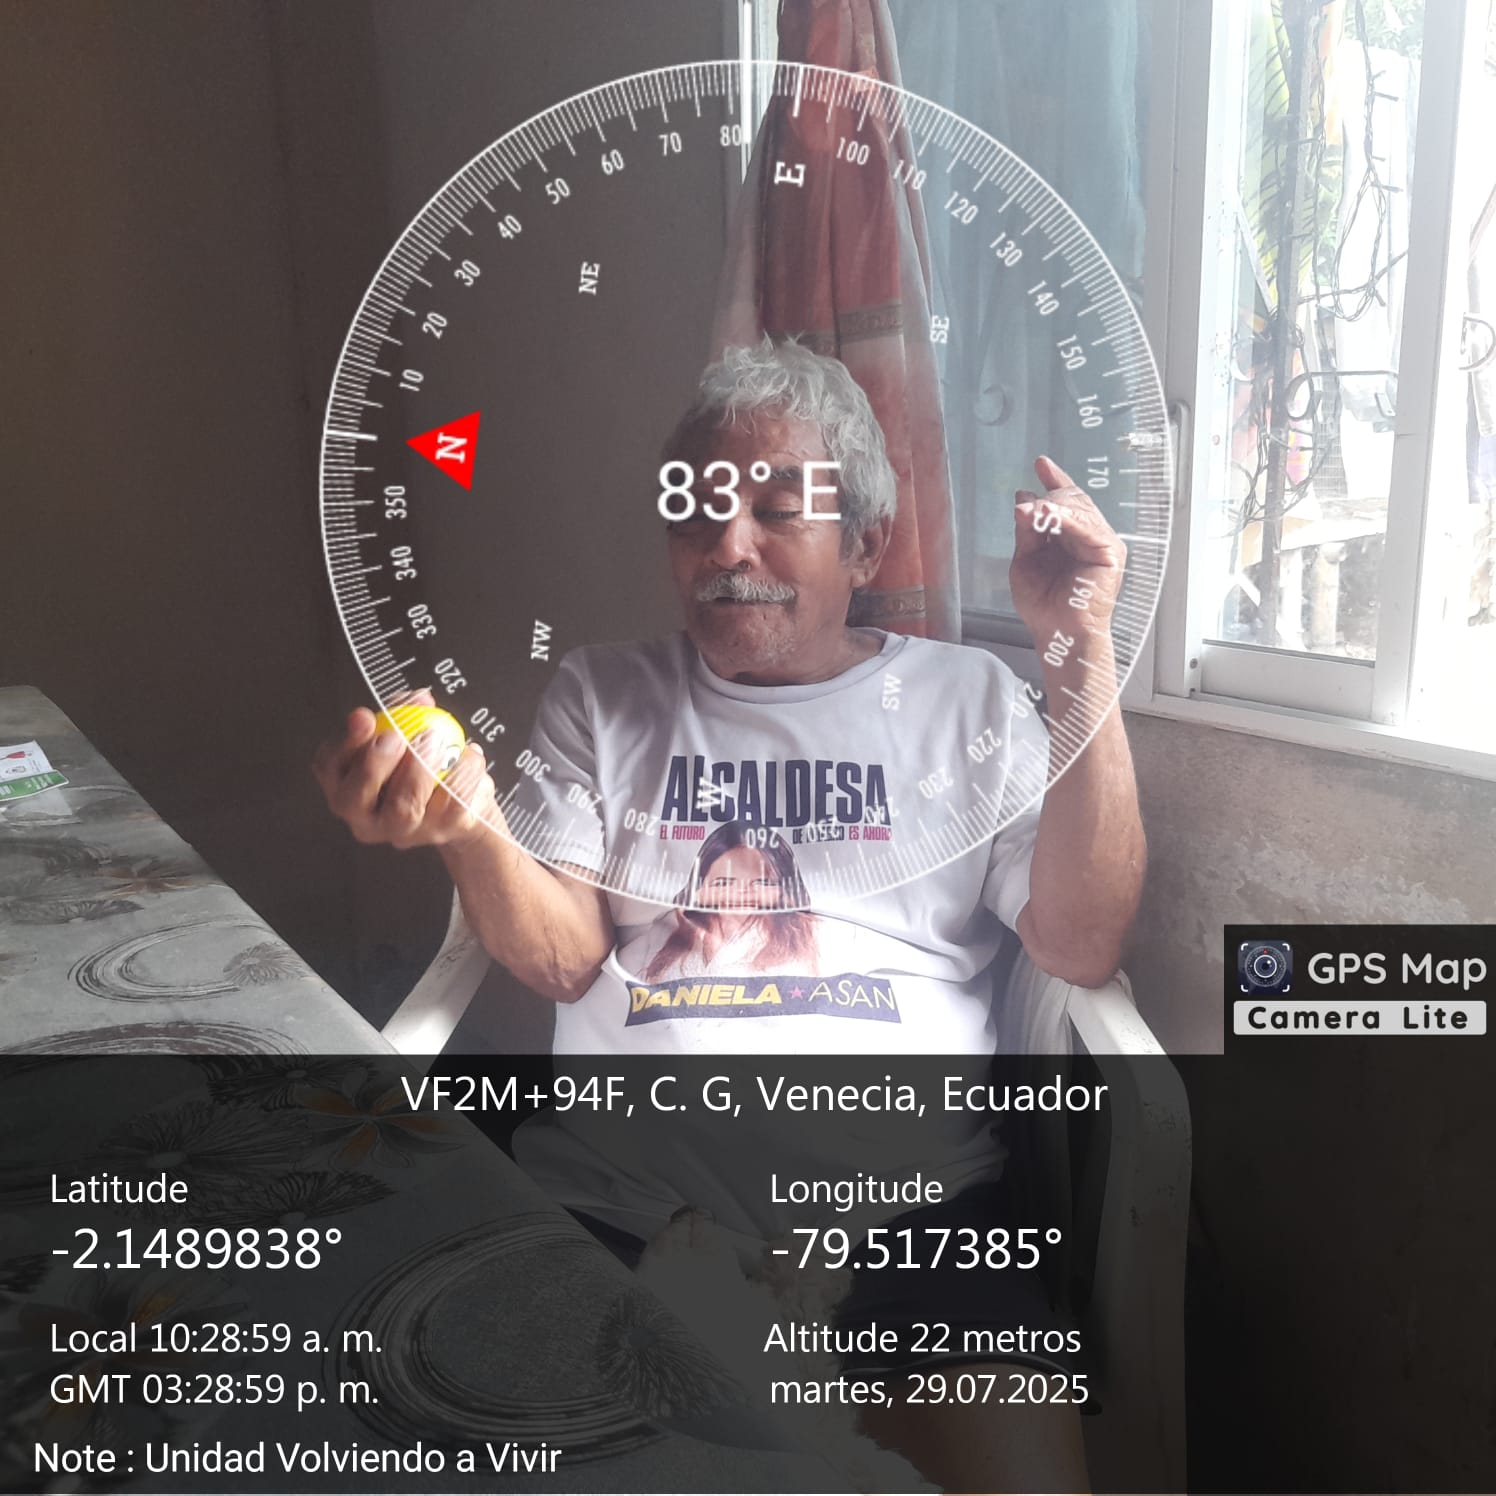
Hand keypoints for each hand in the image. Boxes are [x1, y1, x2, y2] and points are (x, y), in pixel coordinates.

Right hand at [311, 688, 501, 850]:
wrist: (467, 804)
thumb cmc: (423, 766)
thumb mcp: (406, 736)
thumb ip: (404, 715)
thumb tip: (418, 699)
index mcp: (346, 788)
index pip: (329, 768)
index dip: (346, 742)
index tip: (365, 718)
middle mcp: (368, 818)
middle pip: (354, 800)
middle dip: (373, 764)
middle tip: (397, 736)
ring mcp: (405, 831)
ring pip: (403, 808)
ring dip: (419, 768)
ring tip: (437, 740)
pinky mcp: (444, 831)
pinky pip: (451, 802)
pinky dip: (463, 772)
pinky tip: (469, 753)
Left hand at [1011, 455, 1127, 655]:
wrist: (1057, 633)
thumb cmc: (1043, 604)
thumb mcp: (1025, 561)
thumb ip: (1027, 532)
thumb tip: (1023, 498)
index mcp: (1070, 536)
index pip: (1064, 502)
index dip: (1054, 481)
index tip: (1041, 463)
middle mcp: (1089, 535)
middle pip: (1072, 501)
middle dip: (1048, 497)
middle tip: (1025, 504)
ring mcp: (1101, 542)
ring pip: (1079, 510)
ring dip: (1054, 506)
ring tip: (1033, 509)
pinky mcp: (1110, 552)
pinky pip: (1087, 527)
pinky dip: (1067, 519)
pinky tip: (1048, 515)